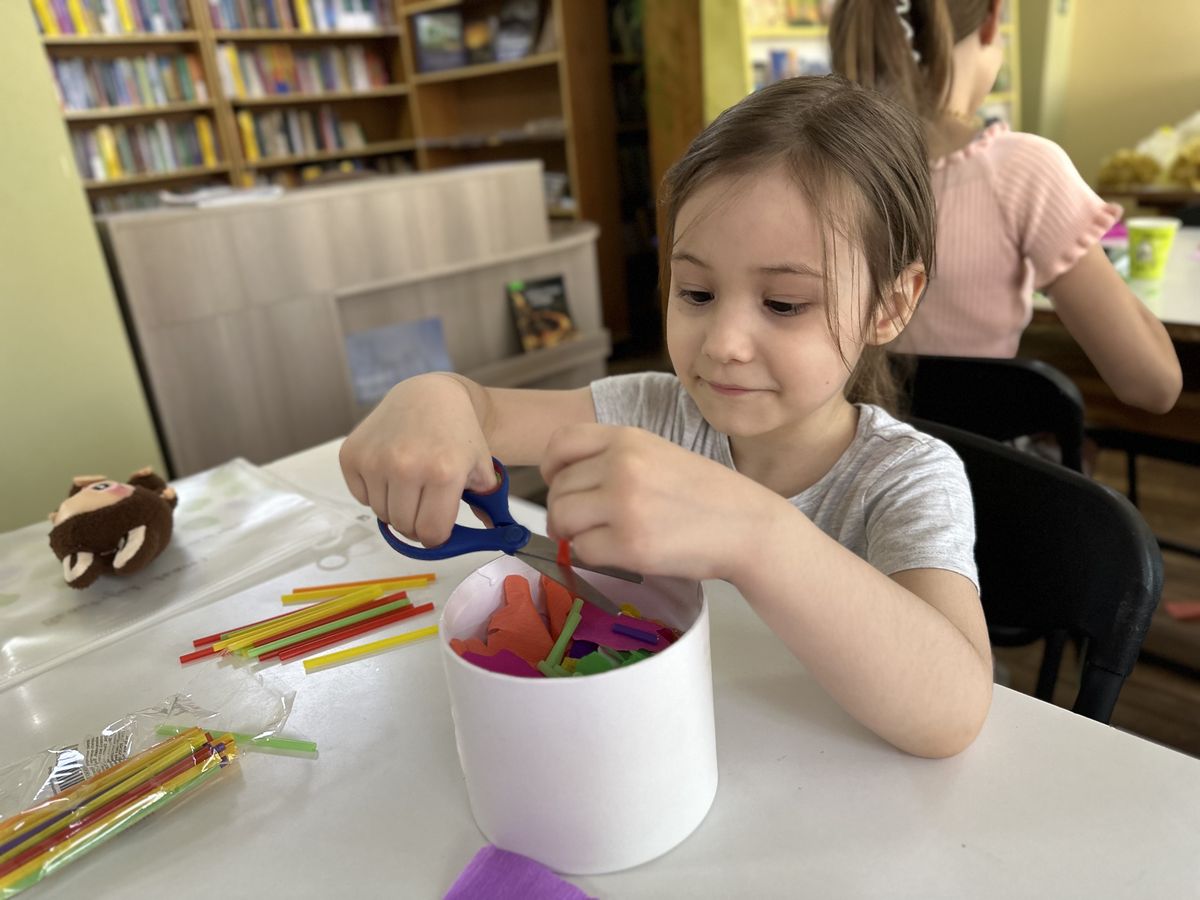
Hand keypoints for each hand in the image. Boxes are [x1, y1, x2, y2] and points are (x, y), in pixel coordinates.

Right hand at [338, 374, 495, 546]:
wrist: (428, 396)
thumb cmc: (456, 432)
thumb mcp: (481, 467)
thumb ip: (487, 504)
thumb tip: (493, 537)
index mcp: (443, 472)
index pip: (431, 533)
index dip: (435, 537)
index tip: (437, 530)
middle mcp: (406, 466)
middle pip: (404, 527)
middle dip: (416, 523)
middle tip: (425, 504)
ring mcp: (375, 460)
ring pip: (381, 514)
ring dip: (396, 507)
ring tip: (411, 482)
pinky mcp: (352, 455)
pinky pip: (361, 496)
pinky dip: (375, 492)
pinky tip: (391, 470)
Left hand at [541, 423, 778, 581]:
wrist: (748, 526)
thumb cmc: (705, 494)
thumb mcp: (658, 454)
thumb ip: (614, 459)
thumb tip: (563, 484)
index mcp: (628, 438)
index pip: (560, 444)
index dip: (551, 468)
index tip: (559, 484)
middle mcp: (621, 465)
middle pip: (558, 489)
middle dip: (565, 510)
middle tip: (585, 525)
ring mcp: (624, 505)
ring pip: (562, 519)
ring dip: (572, 534)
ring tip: (598, 538)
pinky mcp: (629, 544)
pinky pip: (582, 550)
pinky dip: (590, 556)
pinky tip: (616, 552)